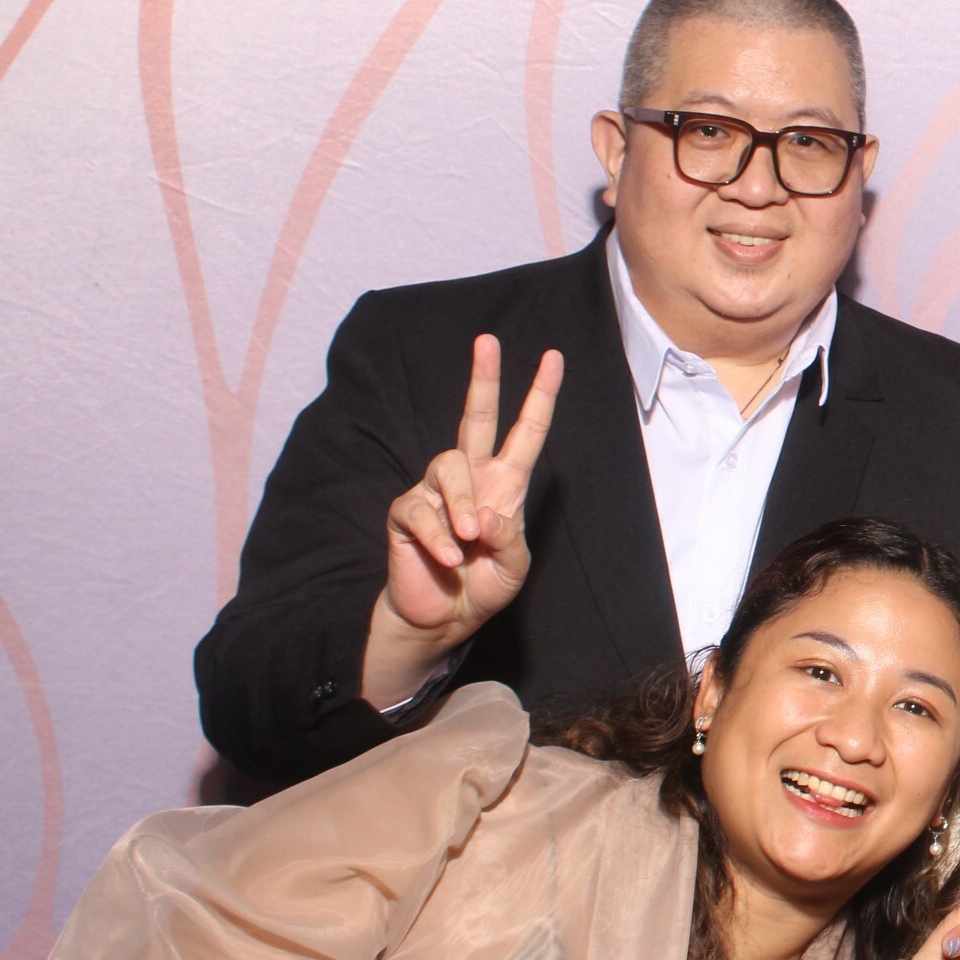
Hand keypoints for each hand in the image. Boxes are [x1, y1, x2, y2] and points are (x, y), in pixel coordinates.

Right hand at [367, 336, 561, 691]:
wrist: (443, 619)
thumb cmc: (482, 586)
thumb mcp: (512, 565)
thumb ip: (508, 538)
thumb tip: (486, 514)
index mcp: (505, 484)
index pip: (526, 432)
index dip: (540, 397)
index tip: (553, 359)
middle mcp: (471, 478)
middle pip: (476, 417)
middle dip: (482, 378)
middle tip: (486, 340)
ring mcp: (435, 492)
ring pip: (449, 467)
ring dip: (463, 506)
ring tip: (469, 540)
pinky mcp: (406, 512)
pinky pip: (421, 510)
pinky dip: (439, 538)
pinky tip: (448, 558)